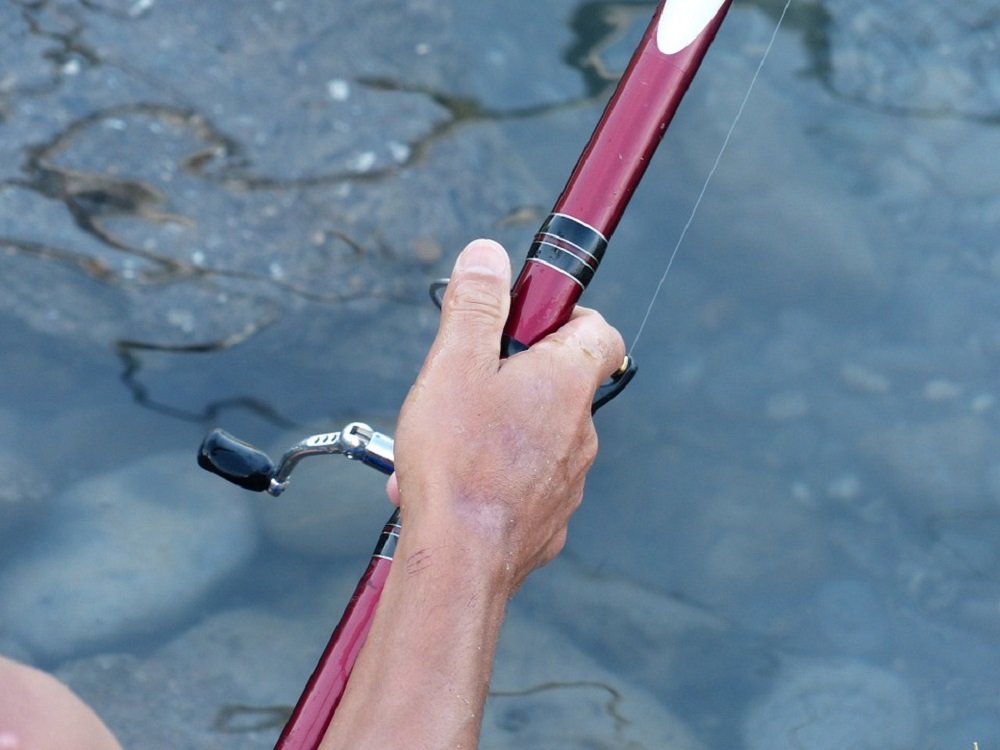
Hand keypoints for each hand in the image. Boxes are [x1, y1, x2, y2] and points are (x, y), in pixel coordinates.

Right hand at [388, 238, 624, 591]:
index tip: (529, 321)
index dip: (569, 317)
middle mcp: (580, 431)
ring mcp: (568, 481)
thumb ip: (477, 305)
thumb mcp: (455, 363)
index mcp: (566, 382)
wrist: (460, 560)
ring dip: (500, 430)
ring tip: (449, 444)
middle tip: (468, 385)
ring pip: (538, 437)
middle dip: (515, 377)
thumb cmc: (458, 462)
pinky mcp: (548, 520)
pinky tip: (456, 486)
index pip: (600, 332)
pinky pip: (527, 484)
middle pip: (560, 384)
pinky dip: (498, 477)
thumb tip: (489, 256)